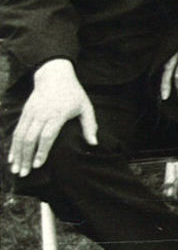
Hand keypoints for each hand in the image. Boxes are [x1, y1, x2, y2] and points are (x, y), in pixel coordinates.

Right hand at [8, 60, 95, 176]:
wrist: (54, 75)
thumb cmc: (74, 93)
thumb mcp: (86, 107)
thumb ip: (90, 125)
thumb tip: (94, 144)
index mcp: (57, 114)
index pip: (47, 135)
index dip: (41, 151)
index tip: (38, 165)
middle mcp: (41, 114)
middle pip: (30, 138)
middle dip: (26, 157)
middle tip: (24, 174)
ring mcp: (31, 113)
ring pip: (20, 136)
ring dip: (17, 154)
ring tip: (16, 169)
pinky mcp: (25, 112)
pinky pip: (16, 131)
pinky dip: (13, 145)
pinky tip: (12, 158)